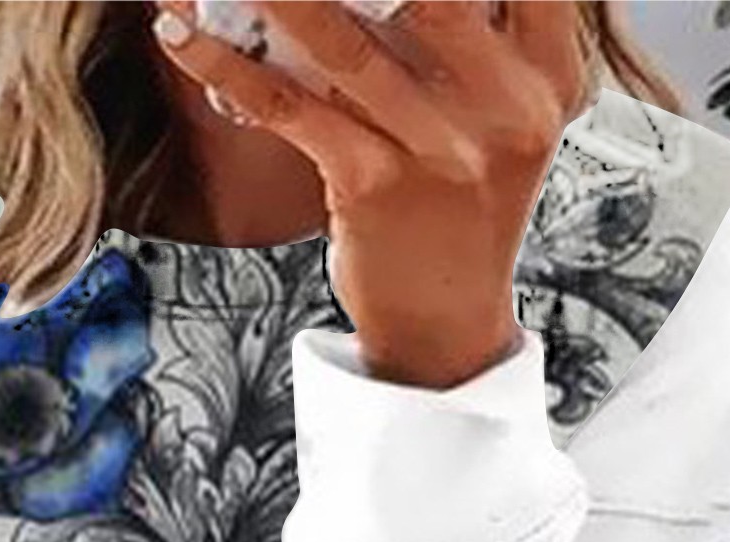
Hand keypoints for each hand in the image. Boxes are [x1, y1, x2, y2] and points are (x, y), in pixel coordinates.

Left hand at [151, 0, 590, 388]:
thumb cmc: (462, 198)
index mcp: (548, 70)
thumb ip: (476, 33)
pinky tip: (180, 34)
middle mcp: (506, 106)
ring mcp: (439, 151)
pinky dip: (226, 67)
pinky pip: (289, 109)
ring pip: (344, 39)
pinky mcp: (373, 188)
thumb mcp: (502, 111)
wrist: (445, 321)